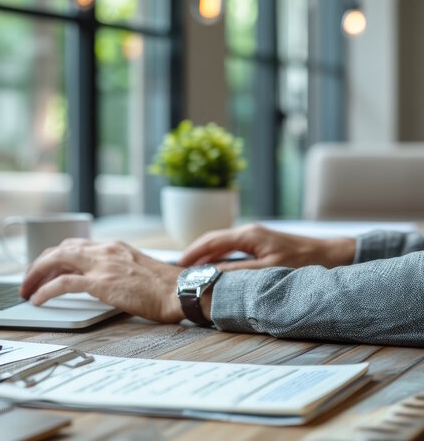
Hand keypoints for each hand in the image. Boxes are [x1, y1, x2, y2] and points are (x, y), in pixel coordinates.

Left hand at [19, 239, 183, 323]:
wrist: (179, 290)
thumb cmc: (164, 286)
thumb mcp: (137, 269)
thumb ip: (118, 269)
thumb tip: (103, 281)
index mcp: (113, 247)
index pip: (74, 246)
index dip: (54, 257)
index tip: (44, 269)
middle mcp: (104, 250)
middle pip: (60, 250)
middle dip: (39, 264)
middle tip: (28, 280)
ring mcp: (102, 264)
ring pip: (56, 260)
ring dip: (36, 275)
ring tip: (26, 290)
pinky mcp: (101, 282)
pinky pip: (63, 283)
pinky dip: (46, 290)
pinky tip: (37, 299)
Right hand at [179, 224, 355, 270]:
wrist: (332, 255)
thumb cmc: (303, 263)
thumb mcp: (269, 271)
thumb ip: (239, 273)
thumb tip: (211, 277)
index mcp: (248, 235)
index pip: (210, 241)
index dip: (192, 253)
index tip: (177, 265)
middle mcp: (248, 232)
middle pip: (212, 240)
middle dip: (194, 254)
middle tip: (178, 269)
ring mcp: (255, 236)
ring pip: (222, 244)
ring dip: (206, 256)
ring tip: (191, 270)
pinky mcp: (261, 244)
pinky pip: (232, 249)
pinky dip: (218, 257)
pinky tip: (215, 268)